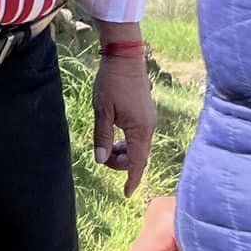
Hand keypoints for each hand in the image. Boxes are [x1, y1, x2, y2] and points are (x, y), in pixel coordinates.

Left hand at [92, 51, 155, 194]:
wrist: (125, 58)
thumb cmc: (112, 83)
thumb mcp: (102, 111)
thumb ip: (102, 137)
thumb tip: (101, 160)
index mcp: (139, 129)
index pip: (137, 162)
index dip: (131, 179)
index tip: (126, 193)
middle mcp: (149, 127)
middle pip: (139, 156)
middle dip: (122, 164)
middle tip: (103, 159)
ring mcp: (149, 119)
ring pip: (139, 146)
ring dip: (125, 152)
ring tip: (107, 148)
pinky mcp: (146, 113)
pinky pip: (140, 136)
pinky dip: (128, 142)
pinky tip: (115, 136)